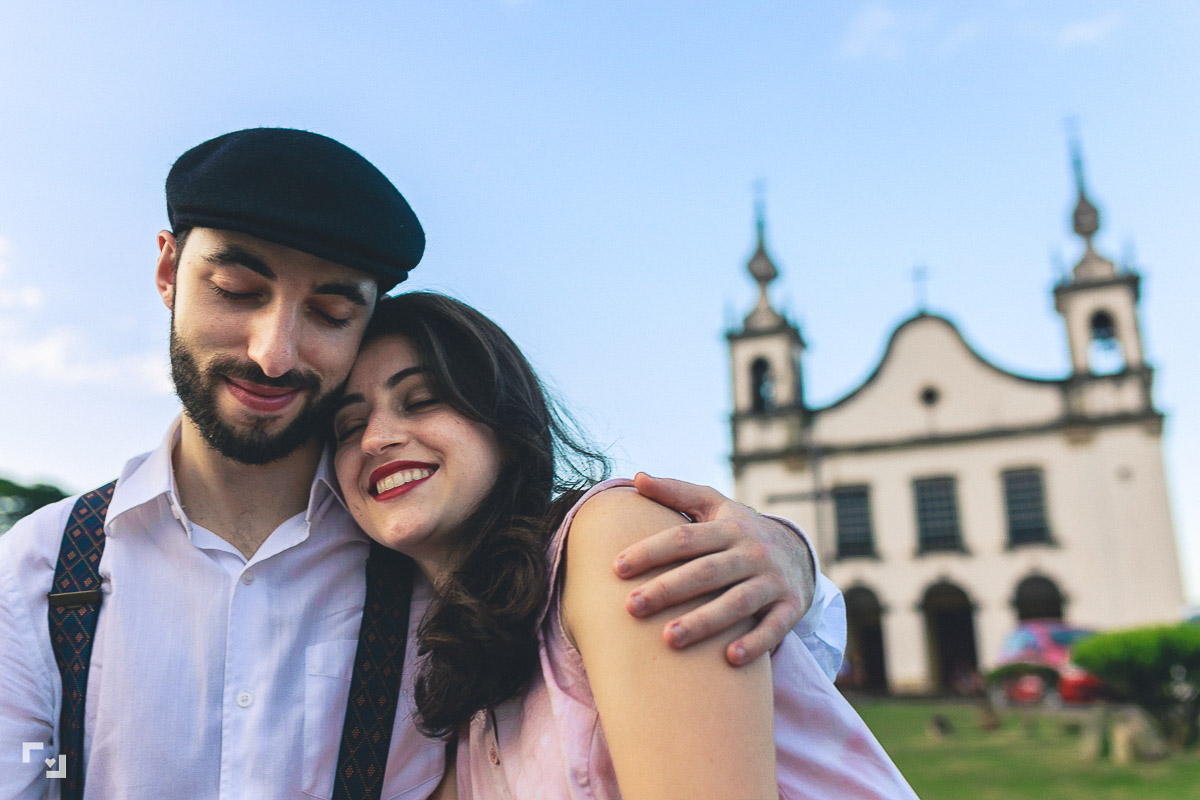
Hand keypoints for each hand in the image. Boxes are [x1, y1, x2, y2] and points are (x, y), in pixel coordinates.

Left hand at [614, 473, 815, 664]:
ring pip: (737, 603)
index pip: (684, 538)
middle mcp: (752, 552)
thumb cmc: (739, 531)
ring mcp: (772, 581)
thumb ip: (676, 492)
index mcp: (728, 527)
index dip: (651, 552)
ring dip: (704, 621)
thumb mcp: (713, 505)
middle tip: (631, 607)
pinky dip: (755, 643)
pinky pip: (774, 628)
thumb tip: (638, 477)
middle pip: (706, 572)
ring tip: (669, 638)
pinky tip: (729, 658)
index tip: (616, 568)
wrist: (799, 552)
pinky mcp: (791, 607)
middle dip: (667, 590)